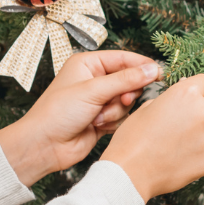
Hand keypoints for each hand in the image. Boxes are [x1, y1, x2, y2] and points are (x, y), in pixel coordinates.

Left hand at [0, 50, 161, 185]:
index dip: (141, 66)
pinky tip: (96, 126)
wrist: (44, 146)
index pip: (123, 59)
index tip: (159, 74)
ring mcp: (98, 100)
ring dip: (115, 111)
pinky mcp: (102, 119)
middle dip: (125, 94)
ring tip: (97, 117)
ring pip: (126, 102)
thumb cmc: (58, 113)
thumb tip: (152, 69)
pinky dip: (112, 123)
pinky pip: (121, 117)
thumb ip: (125, 80)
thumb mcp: (93, 90)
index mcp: (88, 64)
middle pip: (129, 81)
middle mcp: (94, 80)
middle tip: (122, 100)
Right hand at [101, 74, 203, 201]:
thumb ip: (172, 98)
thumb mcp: (148, 107)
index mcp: (186, 94)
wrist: (130, 173)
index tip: (195, 94)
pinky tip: (188, 152)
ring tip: (197, 131)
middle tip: (201, 109)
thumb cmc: (132, 140)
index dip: (200, 87)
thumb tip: (185, 97)